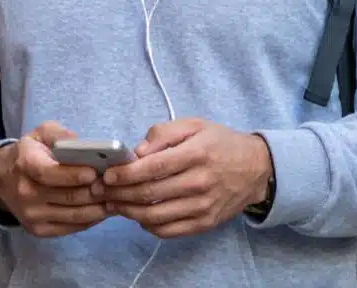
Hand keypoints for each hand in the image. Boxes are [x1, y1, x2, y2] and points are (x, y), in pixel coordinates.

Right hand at [0, 122, 109, 236]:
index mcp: (26, 165)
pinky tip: (103, 210)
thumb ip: (59, 134)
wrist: (2, 179)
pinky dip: (89, 220)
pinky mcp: (38, 230)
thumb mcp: (41, 133)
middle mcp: (26, 193)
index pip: (50, 173)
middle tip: (115, 185)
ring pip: (72, 215)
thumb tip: (79, 143)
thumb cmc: (29, 152)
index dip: (73, 174)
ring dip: (97, 208)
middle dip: (94, 191)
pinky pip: (69, 227)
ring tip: (115, 197)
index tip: (94, 172)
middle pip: (66, 196)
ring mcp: (31, 215)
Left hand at [94, 118, 272, 238]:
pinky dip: (148, 226)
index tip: (108, 174)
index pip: (153, 167)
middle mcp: (199, 182)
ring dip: (128, 212)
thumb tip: (137, 151)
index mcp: (196, 153)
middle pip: (150, 194)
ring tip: (114, 204)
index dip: (126, 173)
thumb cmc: (220, 142)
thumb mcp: (194, 124)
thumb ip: (163, 132)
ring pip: (155, 216)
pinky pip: (168, 231)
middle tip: (102, 191)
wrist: (255, 168)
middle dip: (120, 193)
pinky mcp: (204, 223)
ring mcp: (202, 206)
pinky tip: (138, 215)